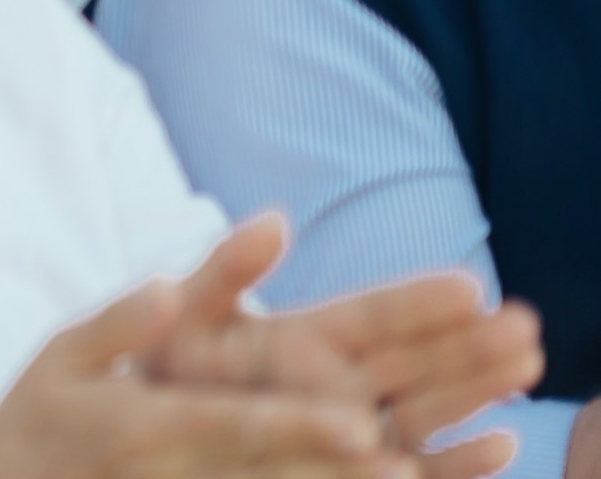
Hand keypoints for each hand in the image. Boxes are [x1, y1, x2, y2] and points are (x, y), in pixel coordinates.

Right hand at [0, 277, 398, 478]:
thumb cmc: (37, 421)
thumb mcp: (60, 356)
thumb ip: (119, 324)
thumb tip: (166, 287)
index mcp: (147, 424)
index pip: (237, 425)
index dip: (300, 428)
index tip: (362, 427)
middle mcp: (177, 475)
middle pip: (274, 475)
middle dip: (344, 472)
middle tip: (409, 466)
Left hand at [150, 218, 538, 478]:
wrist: (148, 439)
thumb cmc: (166, 373)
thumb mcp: (187, 318)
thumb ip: (224, 272)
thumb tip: (274, 220)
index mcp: (306, 340)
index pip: (374, 316)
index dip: (418, 301)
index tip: (469, 284)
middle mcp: (341, 386)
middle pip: (415, 361)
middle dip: (469, 343)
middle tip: (523, 324)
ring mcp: (352, 435)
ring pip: (426, 411)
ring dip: (475, 390)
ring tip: (524, 364)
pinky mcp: (350, 477)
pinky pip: (417, 473)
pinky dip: (457, 464)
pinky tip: (499, 445)